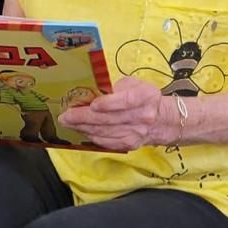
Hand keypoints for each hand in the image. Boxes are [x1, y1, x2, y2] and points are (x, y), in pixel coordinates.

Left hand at [59, 79, 184, 150]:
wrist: (162, 120)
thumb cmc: (143, 97)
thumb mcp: (134, 83)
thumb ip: (116, 87)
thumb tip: (92, 92)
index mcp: (145, 96)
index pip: (125, 101)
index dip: (108, 104)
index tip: (91, 105)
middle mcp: (142, 117)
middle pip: (109, 119)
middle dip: (84, 118)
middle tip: (65, 116)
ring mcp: (135, 133)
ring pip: (105, 132)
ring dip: (83, 128)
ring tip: (68, 122)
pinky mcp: (129, 145)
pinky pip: (106, 142)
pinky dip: (92, 136)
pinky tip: (81, 130)